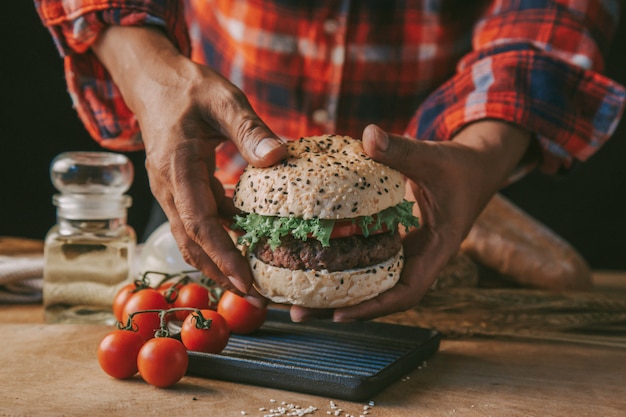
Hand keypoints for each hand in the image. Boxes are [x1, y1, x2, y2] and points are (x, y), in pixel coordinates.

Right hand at [92, 26, 286, 296]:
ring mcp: (170, 190)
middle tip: (254, 294)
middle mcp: (168, 186)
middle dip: (220, 271)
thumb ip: (249, 129)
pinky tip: (243, 242)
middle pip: (191, 240)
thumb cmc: (189, 88)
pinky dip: (217, 238)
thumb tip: (278, 158)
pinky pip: (196, 221)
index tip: (245, 280)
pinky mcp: (178, 189)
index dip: (222, 254)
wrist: (153, 82)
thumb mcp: (223, 100)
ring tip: (249, 280)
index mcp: (178, 166)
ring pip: (190, 236)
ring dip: (217, 260)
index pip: (198, 221)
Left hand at [291, 121, 530, 320]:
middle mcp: (417, 259)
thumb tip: (369, 134)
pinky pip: (365, 259)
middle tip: (299, 312)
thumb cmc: (458, 167)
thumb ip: (403, 150)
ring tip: (293, 299)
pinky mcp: (393, 242)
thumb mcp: (433, 157)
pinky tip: (310, 262)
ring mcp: (404, 253)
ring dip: (335, 292)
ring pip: (369, 281)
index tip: (340, 315)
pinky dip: (340, 265)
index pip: (406, 292)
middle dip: (341, 308)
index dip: (374, 308)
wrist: (472, 169)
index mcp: (435, 251)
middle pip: (378, 295)